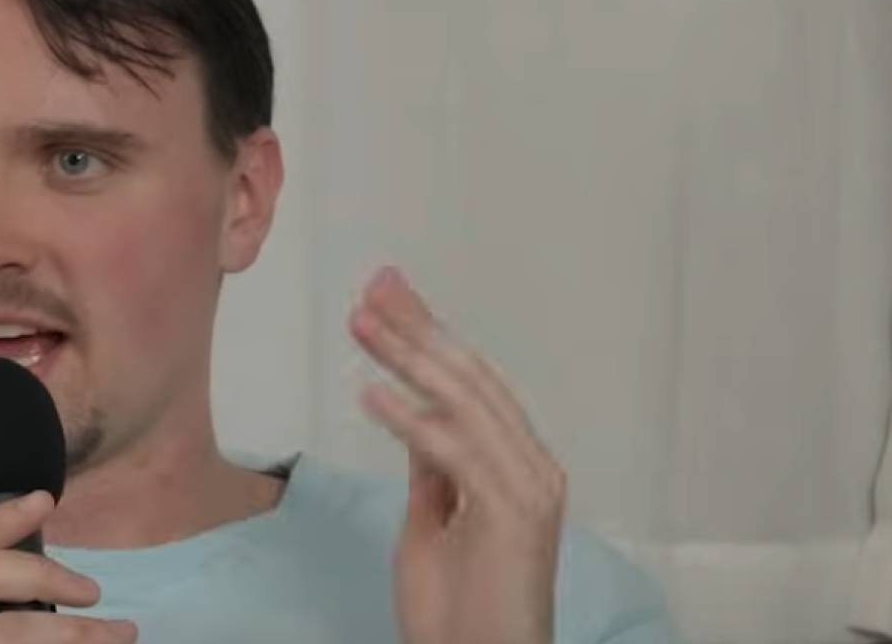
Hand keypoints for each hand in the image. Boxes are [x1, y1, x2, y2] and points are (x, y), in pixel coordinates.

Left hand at [351, 267, 564, 643]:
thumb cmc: (460, 609)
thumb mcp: (435, 522)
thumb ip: (433, 469)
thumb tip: (412, 416)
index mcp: (518, 465)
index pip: (470, 382)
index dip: (429, 335)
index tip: (387, 296)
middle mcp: (533, 468)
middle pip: (471, 379)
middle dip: (419, 329)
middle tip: (372, 286)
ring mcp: (529, 491)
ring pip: (467, 404)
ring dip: (409, 359)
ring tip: (362, 324)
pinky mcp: (514, 517)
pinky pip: (459, 454)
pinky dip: (415, 421)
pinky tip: (373, 395)